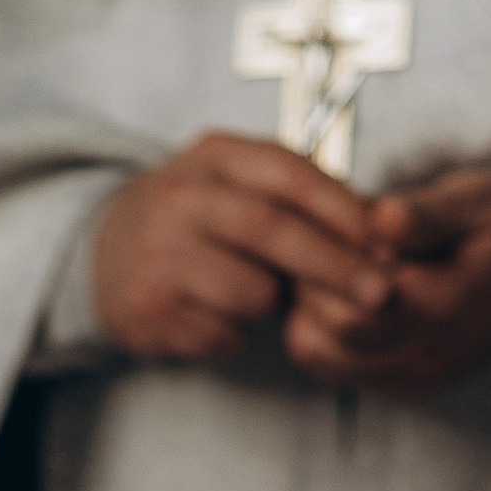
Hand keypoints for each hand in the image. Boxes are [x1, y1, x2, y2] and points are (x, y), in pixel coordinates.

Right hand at [92, 132, 385, 363]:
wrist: (104, 252)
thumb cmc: (200, 220)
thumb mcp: (242, 185)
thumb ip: (305, 200)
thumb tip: (384, 236)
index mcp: (212, 156)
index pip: (289, 174)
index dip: (343, 211)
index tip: (386, 243)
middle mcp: (178, 199)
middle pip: (272, 231)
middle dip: (333, 266)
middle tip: (378, 294)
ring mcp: (156, 255)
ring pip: (250, 292)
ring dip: (272, 305)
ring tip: (256, 295)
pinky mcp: (146, 309)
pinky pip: (222, 333)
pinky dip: (235, 333)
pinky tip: (215, 315)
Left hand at [282, 169, 490, 397]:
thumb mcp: (478, 201)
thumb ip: (427, 213)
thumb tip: (381, 219)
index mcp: (445, 306)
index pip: (353, 300)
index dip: (330, 257)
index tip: (340, 223)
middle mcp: (426, 355)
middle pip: (330, 329)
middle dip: (314, 281)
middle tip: (327, 241)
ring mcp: (412, 379)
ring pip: (319, 354)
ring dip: (309, 309)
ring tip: (332, 269)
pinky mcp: (402, 389)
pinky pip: (333, 369)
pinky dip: (320, 333)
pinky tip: (340, 297)